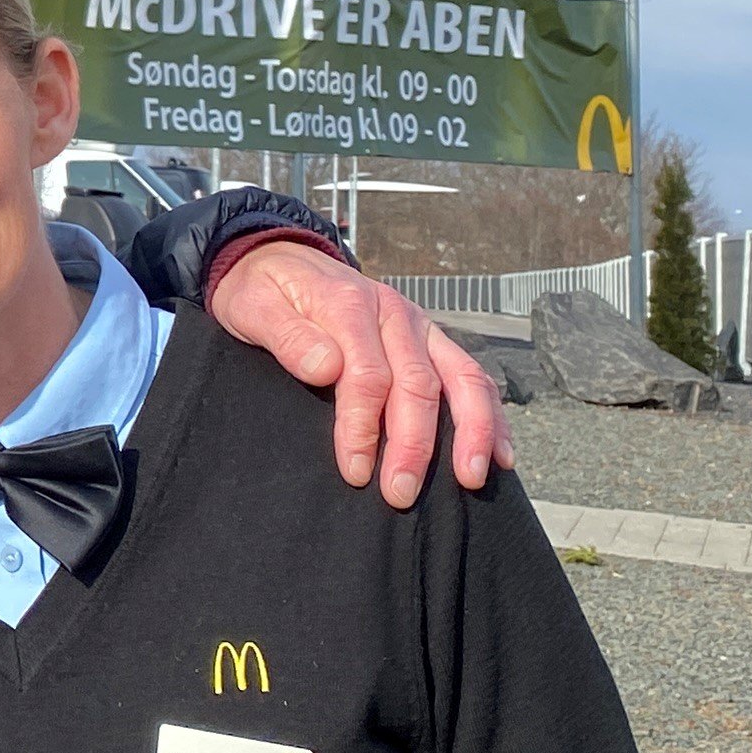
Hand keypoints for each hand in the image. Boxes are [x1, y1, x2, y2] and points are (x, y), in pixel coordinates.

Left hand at [205, 241, 510, 506]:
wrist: (278, 259)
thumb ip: (286, 335)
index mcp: (349, 304)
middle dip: (414, 444)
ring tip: (470, 478)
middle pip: (417, 384)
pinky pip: (471, 375)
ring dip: (471, 430)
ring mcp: (418, 326)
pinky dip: (491, 415)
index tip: (356, 471)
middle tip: (401, 493)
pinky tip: (500, 453)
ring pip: (460, 378)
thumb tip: (325, 368)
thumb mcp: (252, 305)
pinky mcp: (430, 339)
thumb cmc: (262, 292)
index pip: (367, 375)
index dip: (363, 427)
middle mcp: (393, 313)